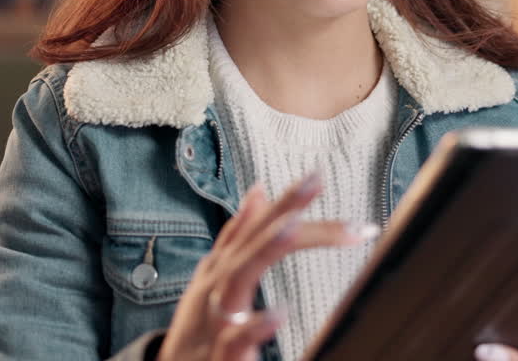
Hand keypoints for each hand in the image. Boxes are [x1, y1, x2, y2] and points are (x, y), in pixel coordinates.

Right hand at [155, 173, 375, 360]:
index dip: (284, 200)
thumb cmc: (200, 329)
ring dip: (264, 248)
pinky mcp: (217, 355)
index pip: (255, 226)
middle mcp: (216, 286)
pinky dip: (255, 326)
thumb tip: (258, 191)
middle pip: (252, 241)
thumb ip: (237, 237)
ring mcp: (214, 318)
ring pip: (237, 277)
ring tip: (294, 225)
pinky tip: (281, 312)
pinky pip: (235, 339)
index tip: (317, 175)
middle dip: (282, 211)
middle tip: (316, 183)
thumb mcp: (216, 278)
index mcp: (222, 268)